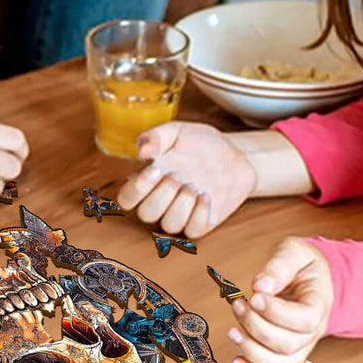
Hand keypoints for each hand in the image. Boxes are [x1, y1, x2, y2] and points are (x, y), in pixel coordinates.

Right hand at [116, 121, 255, 237]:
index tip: (156, 169)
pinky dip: (199, 214)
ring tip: (194, 185)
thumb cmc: (201, 143)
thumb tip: (141, 152)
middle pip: (146, 214)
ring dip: (181, 205)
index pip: (127, 198)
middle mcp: (162, 201)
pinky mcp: (201, 223)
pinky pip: (193, 231)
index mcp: (149, 181)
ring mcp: (182, 214)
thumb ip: (155, 137)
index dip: (136, 189)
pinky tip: (206, 196)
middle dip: (162, 195)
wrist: (236, 155)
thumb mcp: (176, 131)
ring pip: (169, 225)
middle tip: (178, 175)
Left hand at [229, 238, 333, 362]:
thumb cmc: (303, 265)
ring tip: (233, 331)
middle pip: (288, 345)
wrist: (313, 279)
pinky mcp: (286, 355)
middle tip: (238, 305)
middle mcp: (313, 332)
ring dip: (251, 351)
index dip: (276, 312)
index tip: (254, 296)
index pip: (303, 320)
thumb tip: (261, 286)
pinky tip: (237, 362)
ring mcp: (301, 348)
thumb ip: (280, 265)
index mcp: (319, 305)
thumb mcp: (295, 252)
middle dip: (256, 327)